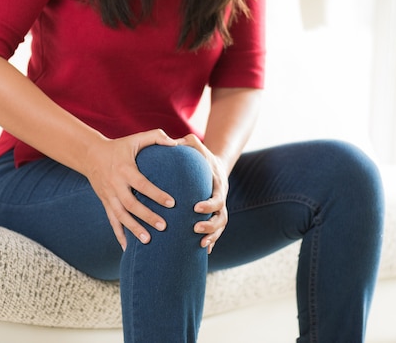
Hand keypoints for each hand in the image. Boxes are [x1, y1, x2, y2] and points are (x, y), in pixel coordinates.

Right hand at [84, 129, 177, 249]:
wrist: (90, 155)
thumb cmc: (120, 146)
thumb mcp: (136, 139)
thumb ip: (156, 137)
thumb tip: (176, 143)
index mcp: (125, 169)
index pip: (142, 184)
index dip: (156, 194)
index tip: (172, 203)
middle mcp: (115, 185)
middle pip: (131, 204)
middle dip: (147, 216)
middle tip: (164, 226)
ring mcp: (109, 196)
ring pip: (121, 216)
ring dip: (133, 229)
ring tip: (148, 241)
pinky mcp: (105, 203)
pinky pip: (112, 222)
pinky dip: (119, 236)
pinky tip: (127, 249)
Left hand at [178, 134, 228, 253]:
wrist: (214, 165)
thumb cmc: (200, 156)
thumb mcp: (195, 146)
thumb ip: (187, 143)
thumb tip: (173, 142)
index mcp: (218, 185)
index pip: (217, 197)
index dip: (209, 204)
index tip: (195, 208)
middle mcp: (221, 199)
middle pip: (222, 216)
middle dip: (210, 225)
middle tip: (195, 229)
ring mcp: (219, 209)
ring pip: (221, 227)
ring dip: (212, 236)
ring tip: (200, 245)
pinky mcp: (213, 215)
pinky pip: (215, 231)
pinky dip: (211, 242)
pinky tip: (202, 252)